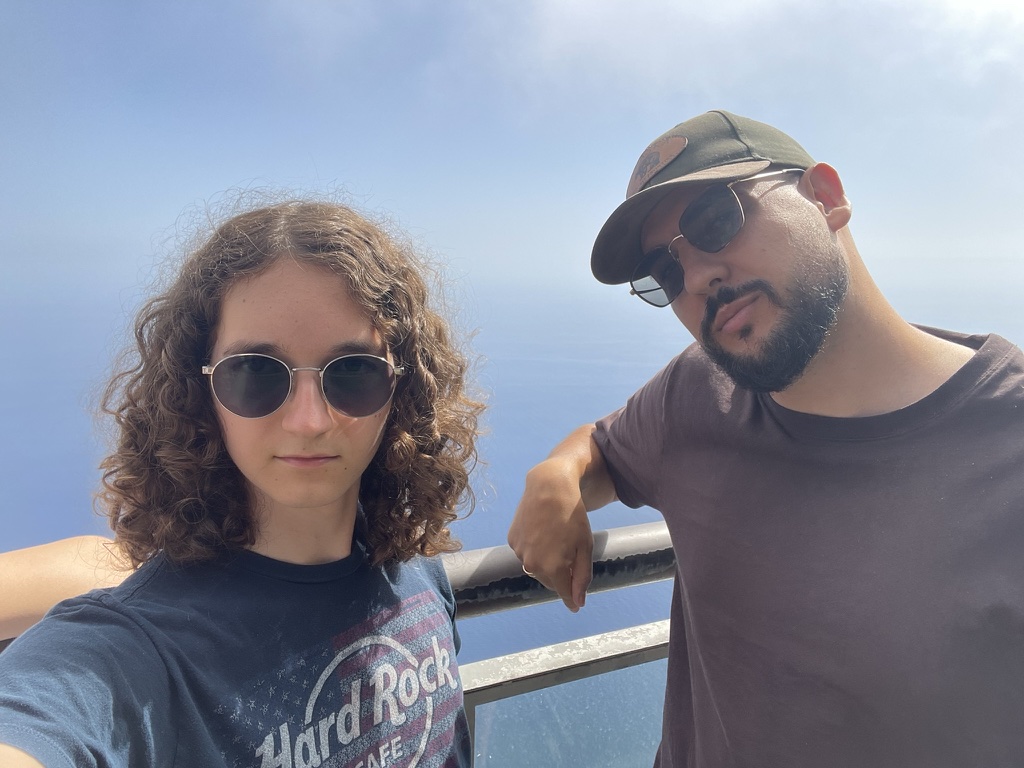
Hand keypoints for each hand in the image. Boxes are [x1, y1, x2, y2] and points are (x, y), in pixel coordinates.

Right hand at [508, 457, 593, 611]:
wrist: (549, 487)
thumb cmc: (573, 517)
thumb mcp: (584, 547)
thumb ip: (582, 578)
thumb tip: (577, 603)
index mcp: (553, 568)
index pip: (564, 593)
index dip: (572, 599)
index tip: (576, 605)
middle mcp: (532, 564)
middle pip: (550, 582)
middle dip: (561, 576)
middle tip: (570, 556)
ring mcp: (520, 552)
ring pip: (536, 568)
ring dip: (546, 562)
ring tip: (556, 539)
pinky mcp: (512, 540)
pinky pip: (525, 553)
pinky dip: (534, 549)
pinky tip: (542, 532)